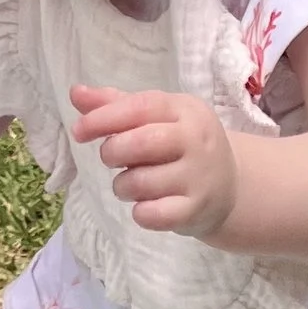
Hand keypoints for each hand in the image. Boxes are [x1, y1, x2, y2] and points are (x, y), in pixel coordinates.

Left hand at [70, 85, 238, 237]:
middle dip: (112, 152)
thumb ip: (116, 104)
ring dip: (122, 186)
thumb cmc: (182, 146)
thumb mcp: (157, 118)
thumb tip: (76, 93)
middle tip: (111, 158)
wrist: (230, 186)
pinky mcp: (195, 209)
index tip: (78, 131)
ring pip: (141, 182)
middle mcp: (196, 140)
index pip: (140, 107)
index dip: (104, 118)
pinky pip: (152, 215)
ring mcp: (198, 177)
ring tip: (130, 184)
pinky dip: (140, 213)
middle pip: (140, 143)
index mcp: (185, 110)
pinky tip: (145, 206)